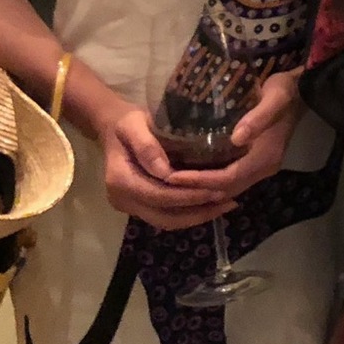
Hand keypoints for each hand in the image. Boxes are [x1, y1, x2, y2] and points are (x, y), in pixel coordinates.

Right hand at [98, 99, 237, 230]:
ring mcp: (130, 206)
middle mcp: (122, 199)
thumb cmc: (128, 122)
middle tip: (227, 202)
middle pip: (163, 216)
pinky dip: (189, 214)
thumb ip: (146, 146)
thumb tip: (165, 172)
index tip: (214, 190)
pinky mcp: (139, 207)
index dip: (186, 197)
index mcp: (120, 181)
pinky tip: (211, 204)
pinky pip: (166, 216)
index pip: (157, 196)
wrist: (115, 129)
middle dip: (197, 212)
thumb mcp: (134, 124)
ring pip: (166, 221)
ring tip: (225, 205)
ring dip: (196, 217)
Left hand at [166, 72, 303, 202]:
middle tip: (165, 182)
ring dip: (202, 188)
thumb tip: (236, 139)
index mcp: (265, 157)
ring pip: (228, 188)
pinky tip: (193, 172)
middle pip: (226, 190)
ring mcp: (261, 166)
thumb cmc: (285, 90)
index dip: (200, 181)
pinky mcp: (256, 160)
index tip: (173, 176)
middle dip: (196, 190)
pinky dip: (211, 181)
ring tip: (174, 180)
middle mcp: (264, 167)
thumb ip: (258, 118)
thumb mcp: (275, 98)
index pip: (228, 179)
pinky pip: (231, 179)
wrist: (303, 88)